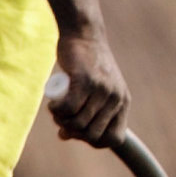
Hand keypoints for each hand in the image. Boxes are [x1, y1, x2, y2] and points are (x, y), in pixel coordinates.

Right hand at [48, 27, 129, 143]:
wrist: (84, 35)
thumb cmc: (86, 65)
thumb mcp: (98, 89)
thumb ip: (91, 111)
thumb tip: (66, 136)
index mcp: (123, 103)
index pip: (115, 139)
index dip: (95, 142)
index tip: (79, 133)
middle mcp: (116, 98)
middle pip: (92, 134)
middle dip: (74, 132)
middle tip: (61, 121)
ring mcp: (102, 89)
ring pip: (78, 123)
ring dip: (61, 121)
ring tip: (55, 110)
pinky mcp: (85, 80)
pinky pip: (69, 108)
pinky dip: (57, 111)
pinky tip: (52, 105)